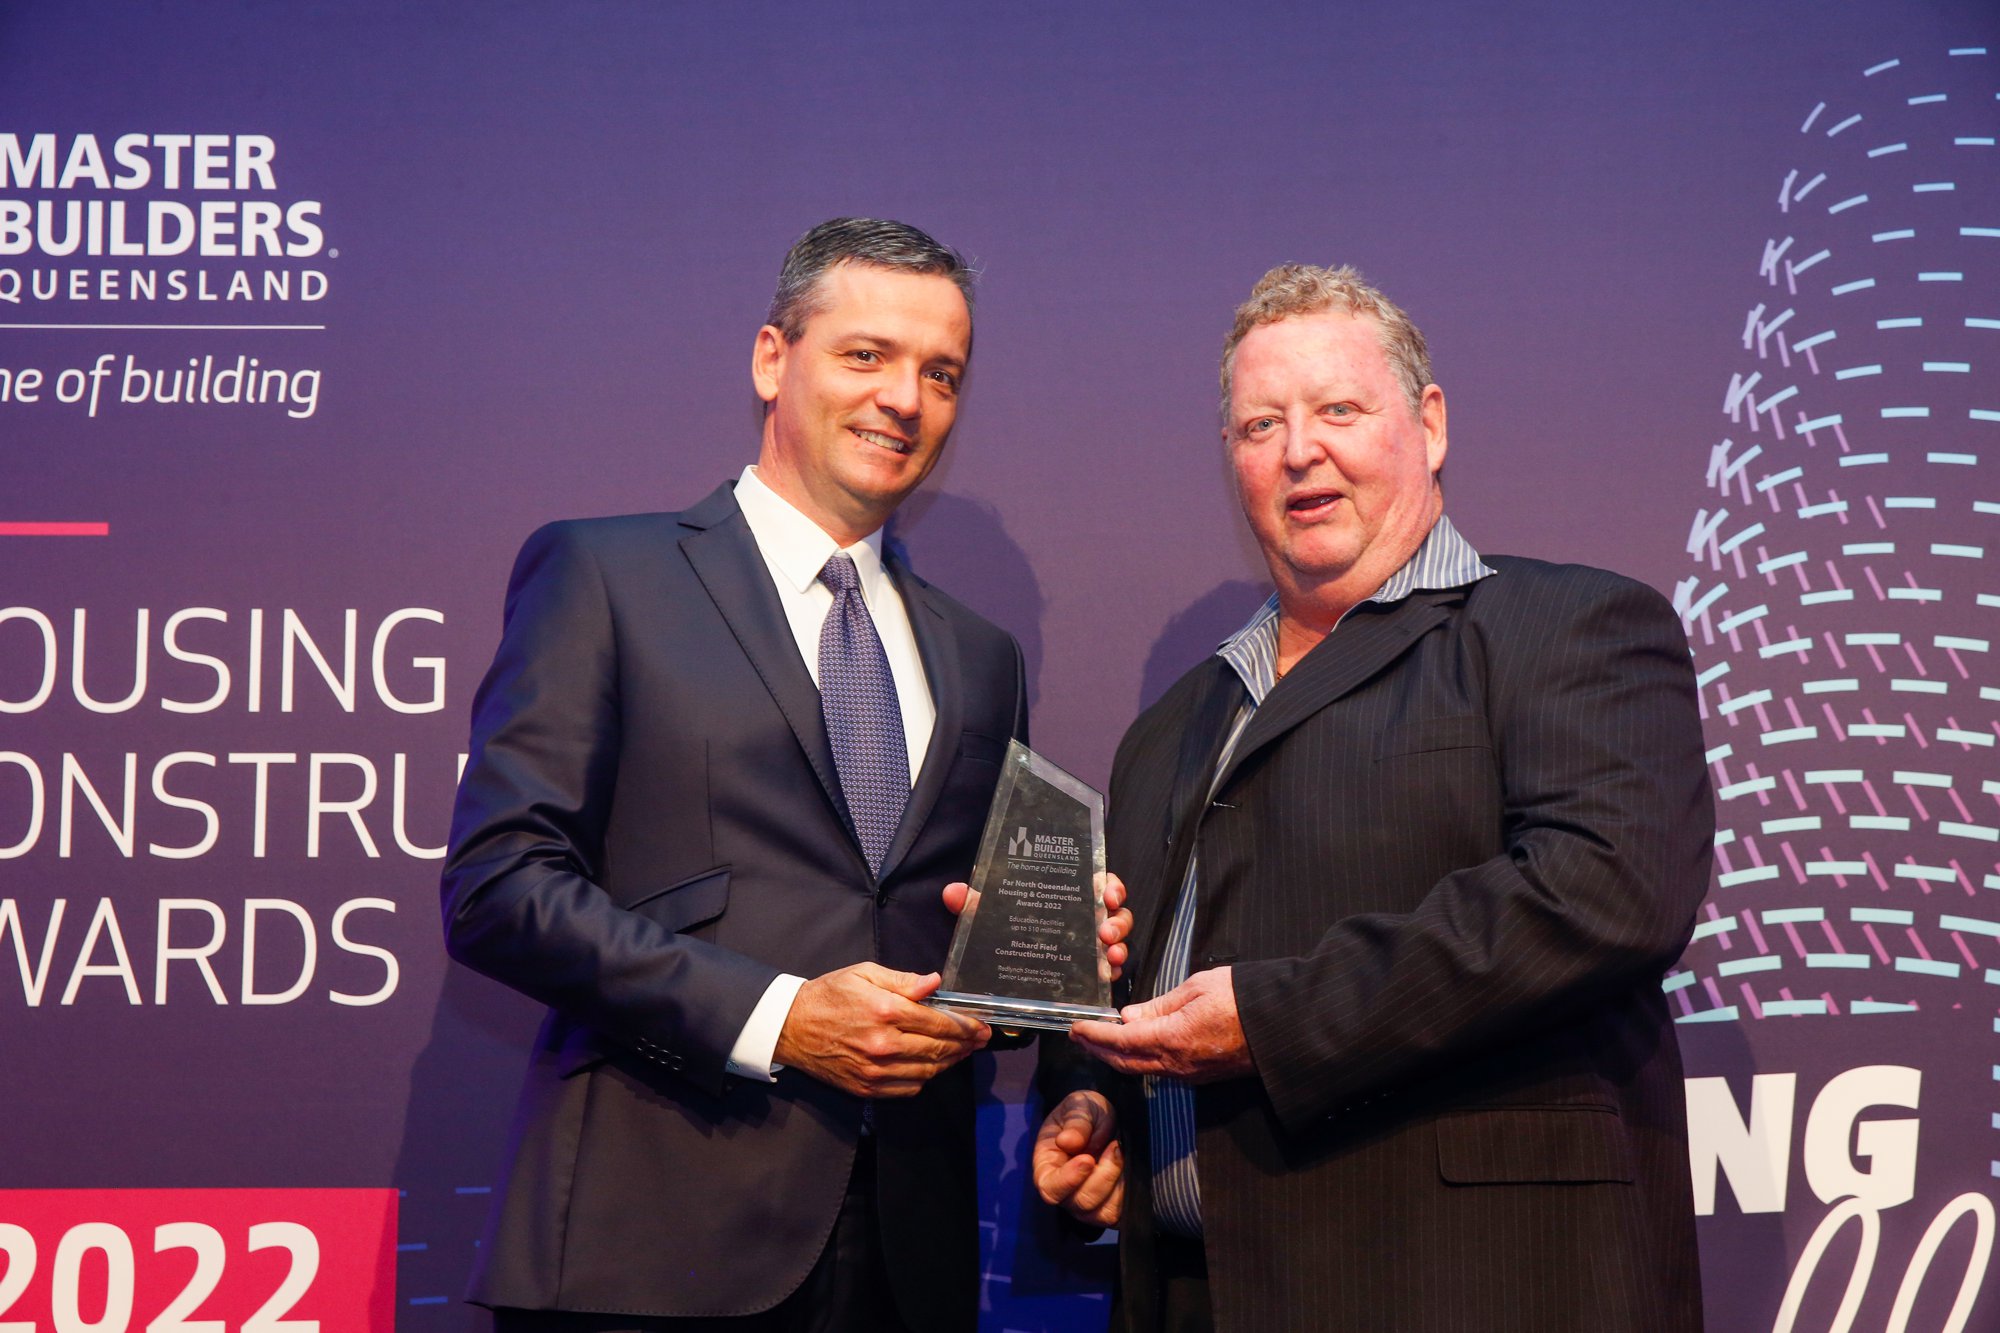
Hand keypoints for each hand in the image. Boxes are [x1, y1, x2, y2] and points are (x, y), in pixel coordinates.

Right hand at [774, 962, 988, 1097]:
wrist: (791, 1026)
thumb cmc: (829, 995)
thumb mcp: (864, 974)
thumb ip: (903, 980)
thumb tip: (935, 983)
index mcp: (885, 1012)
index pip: (939, 1023)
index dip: (966, 1025)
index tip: (981, 1025)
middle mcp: (883, 1045)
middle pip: (939, 1049)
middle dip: (965, 1044)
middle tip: (980, 1039)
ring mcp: (875, 1071)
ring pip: (928, 1071)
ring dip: (950, 1062)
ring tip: (962, 1051)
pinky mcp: (866, 1088)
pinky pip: (908, 1089)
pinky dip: (925, 1078)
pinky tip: (932, 1066)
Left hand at [942, 872, 1132, 981]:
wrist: (1005, 966)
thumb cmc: (1007, 928)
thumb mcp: (989, 916)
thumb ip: (973, 904)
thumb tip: (953, 893)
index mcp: (1069, 895)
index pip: (1101, 882)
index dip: (1112, 885)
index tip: (1108, 892)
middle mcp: (1087, 918)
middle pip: (1117, 912)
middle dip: (1118, 920)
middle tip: (1105, 931)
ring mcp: (1092, 945)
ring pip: (1118, 941)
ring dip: (1120, 947)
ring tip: (1110, 955)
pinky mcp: (1091, 970)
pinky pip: (1110, 969)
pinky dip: (1112, 972)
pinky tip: (1106, 977)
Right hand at [1033, 1090, 1121, 1225]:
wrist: (1104, 1116)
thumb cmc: (1085, 1111)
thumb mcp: (1080, 1105)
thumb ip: (1075, 1121)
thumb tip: (1067, 1142)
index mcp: (1047, 1167)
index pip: (1050, 1189)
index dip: (1069, 1179)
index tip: (1088, 1159)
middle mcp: (1065, 1191)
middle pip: (1082, 1203)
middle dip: (1103, 1176)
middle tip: (1114, 1146)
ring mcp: (1087, 1203)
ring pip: (1104, 1213)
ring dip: (1117, 1184)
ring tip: (1120, 1154)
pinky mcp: (1109, 1206)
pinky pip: (1120, 1214)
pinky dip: (1127, 1195)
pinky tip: (1128, 1169)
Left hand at [1070, 966, 1252, 1081]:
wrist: (1283, 1027)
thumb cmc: (1242, 998)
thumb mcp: (1197, 987)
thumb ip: (1159, 1004)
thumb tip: (1130, 1016)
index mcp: (1173, 1039)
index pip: (1122, 1041)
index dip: (1095, 1036)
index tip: (1075, 1028)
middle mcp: (1177, 1064)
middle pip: (1126, 1062)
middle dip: (1098, 1051)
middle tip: (1078, 1037)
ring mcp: (1190, 1074)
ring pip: (1142, 1069)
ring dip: (1116, 1057)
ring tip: (1099, 1041)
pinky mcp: (1201, 1076)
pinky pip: (1160, 1071)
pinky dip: (1138, 1060)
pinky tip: (1133, 1047)